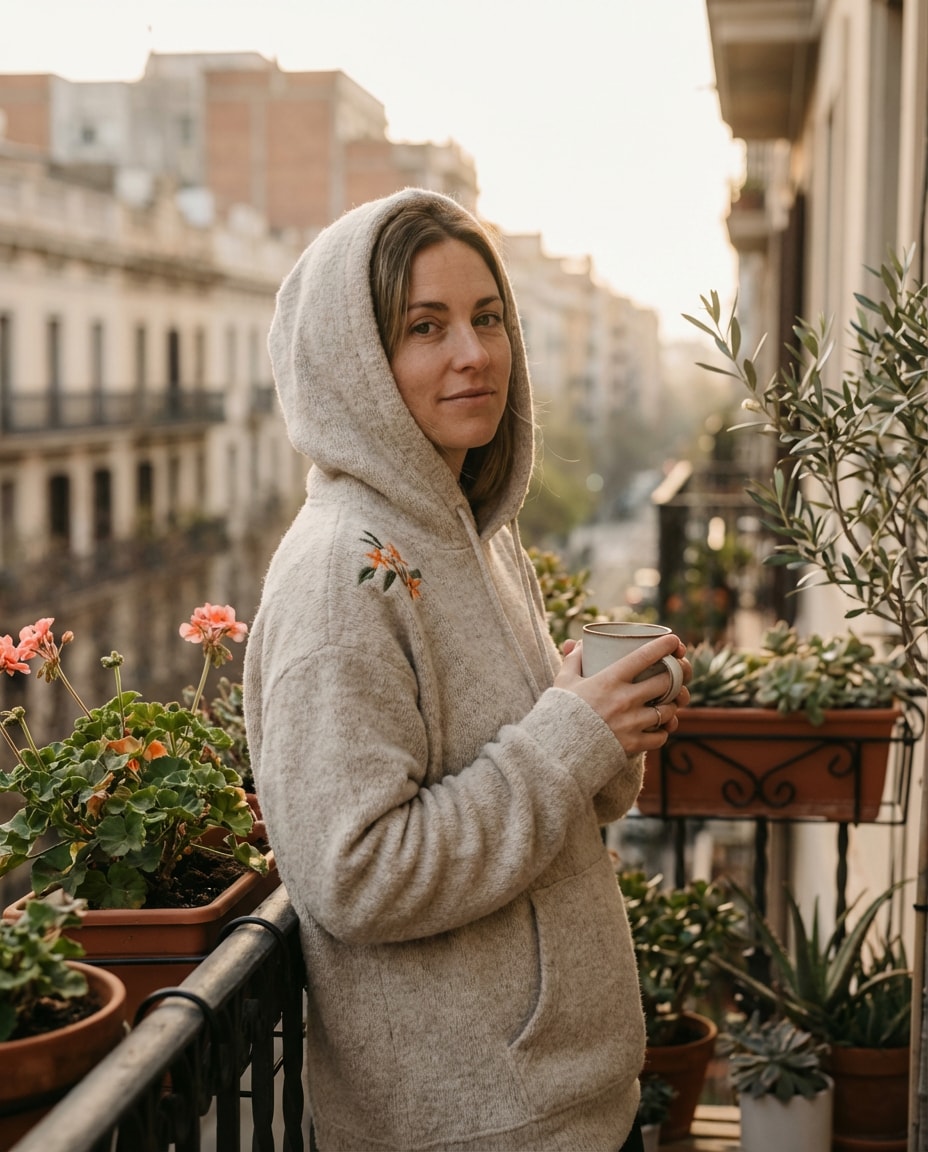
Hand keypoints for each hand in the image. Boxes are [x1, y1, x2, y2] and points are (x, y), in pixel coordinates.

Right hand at [556, 634, 690, 756]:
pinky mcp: (634, 744)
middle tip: (675, 674)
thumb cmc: (559, 713)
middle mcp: (625, 700)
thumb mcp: (563, 682)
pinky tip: (659, 727)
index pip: (644, 657)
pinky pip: (661, 736)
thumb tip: (576, 644)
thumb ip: (572, 661)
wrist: (555, 751)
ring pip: (668, 710)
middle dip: (675, 676)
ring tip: (667, 702)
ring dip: (671, 705)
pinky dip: (663, 731)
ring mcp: (631, 723)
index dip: (663, 646)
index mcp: (609, 680)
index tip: (673, 641)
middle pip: (666, 682)